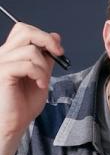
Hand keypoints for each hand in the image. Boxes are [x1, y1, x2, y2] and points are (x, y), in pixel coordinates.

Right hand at [0, 23, 64, 154]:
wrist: (12, 124)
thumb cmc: (23, 104)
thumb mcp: (41, 76)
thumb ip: (46, 57)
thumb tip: (55, 36)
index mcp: (11, 54)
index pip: (24, 30)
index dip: (44, 36)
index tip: (59, 50)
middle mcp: (3, 55)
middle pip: (25, 31)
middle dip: (47, 41)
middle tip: (58, 55)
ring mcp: (1, 63)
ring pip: (30, 50)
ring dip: (44, 67)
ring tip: (43, 81)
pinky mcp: (2, 73)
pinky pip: (26, 64)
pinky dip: (39, 74)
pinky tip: (40, 85)